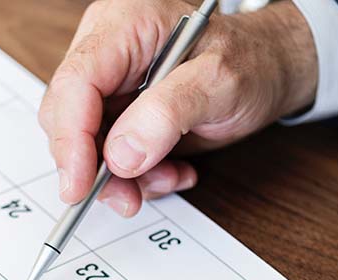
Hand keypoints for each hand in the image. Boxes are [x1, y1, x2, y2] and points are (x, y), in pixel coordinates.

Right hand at [39, 0, 317, 215]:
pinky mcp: (118, 112)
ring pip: (85, 144)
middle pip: (68, 116)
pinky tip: (172, 169)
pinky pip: (108, 155)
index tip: (80, 185)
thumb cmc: (251, 60)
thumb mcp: (220, 82)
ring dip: (122, 177)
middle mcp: (107, 51)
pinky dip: (136, 175)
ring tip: (168, 177)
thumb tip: (120, 156)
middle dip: (95, 166)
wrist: (269, 69)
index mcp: (124, 25)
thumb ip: (168, 114)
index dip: (70, 138)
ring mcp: (110, 83)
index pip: (75, 83)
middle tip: (127, 197)